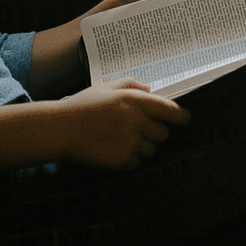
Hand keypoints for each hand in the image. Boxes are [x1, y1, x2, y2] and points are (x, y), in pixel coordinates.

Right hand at [58, 79, 191, 167]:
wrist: (60, 129)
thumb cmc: (81, 106)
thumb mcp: (105, 87)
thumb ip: (130, 84)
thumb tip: (150, 89)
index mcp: (133, 101)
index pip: (169, 110)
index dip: (180, 116)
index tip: (185, 119)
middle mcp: (135, 121)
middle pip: (162, 133)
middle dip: (154, 132)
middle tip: (137, 129)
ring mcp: (130, 142)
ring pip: (150, 149)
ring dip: (141, 145)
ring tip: (119, 138)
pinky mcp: (122, 159)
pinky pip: (136, 161)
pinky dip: (128, 157)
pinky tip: (112, 148)